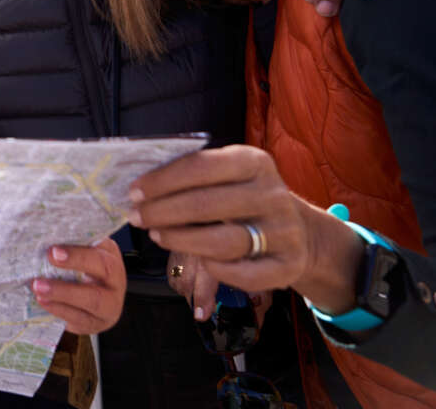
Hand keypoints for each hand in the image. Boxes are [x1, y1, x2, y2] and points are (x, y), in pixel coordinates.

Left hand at [31, 238, 125, 333]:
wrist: (91, 303)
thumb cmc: (79, 270)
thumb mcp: (79, 254)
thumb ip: (67, 244)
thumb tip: (41, 234)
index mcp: (110, 255)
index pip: (99, 249)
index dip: (78, 252)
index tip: (54, 250)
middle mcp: (115, 280)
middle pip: (102, 269)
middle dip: (75, 263)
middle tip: (46, 263)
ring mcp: (110, 305)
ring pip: (93, 299)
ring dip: (62, 293)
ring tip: (37, 287)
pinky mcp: (96, 323)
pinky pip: (80, 318)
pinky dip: (59, 309)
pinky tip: (42, 301)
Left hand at [129, 146, 360, 313]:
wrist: (301, 233)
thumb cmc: (245, 200)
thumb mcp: (229, 176)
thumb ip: (195, 178)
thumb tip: (140, 188)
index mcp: (254, 162)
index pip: (200, 166)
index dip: (162, 180)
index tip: (134, 191)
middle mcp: (273, 194)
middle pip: (206, 204)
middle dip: (162, 211)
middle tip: (136, 217)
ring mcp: (284, 231)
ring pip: (223, 241)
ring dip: (181, 240)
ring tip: (156, 235)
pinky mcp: (288, 265)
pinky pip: (244, 274)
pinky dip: (216, 269)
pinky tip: (199, 261)